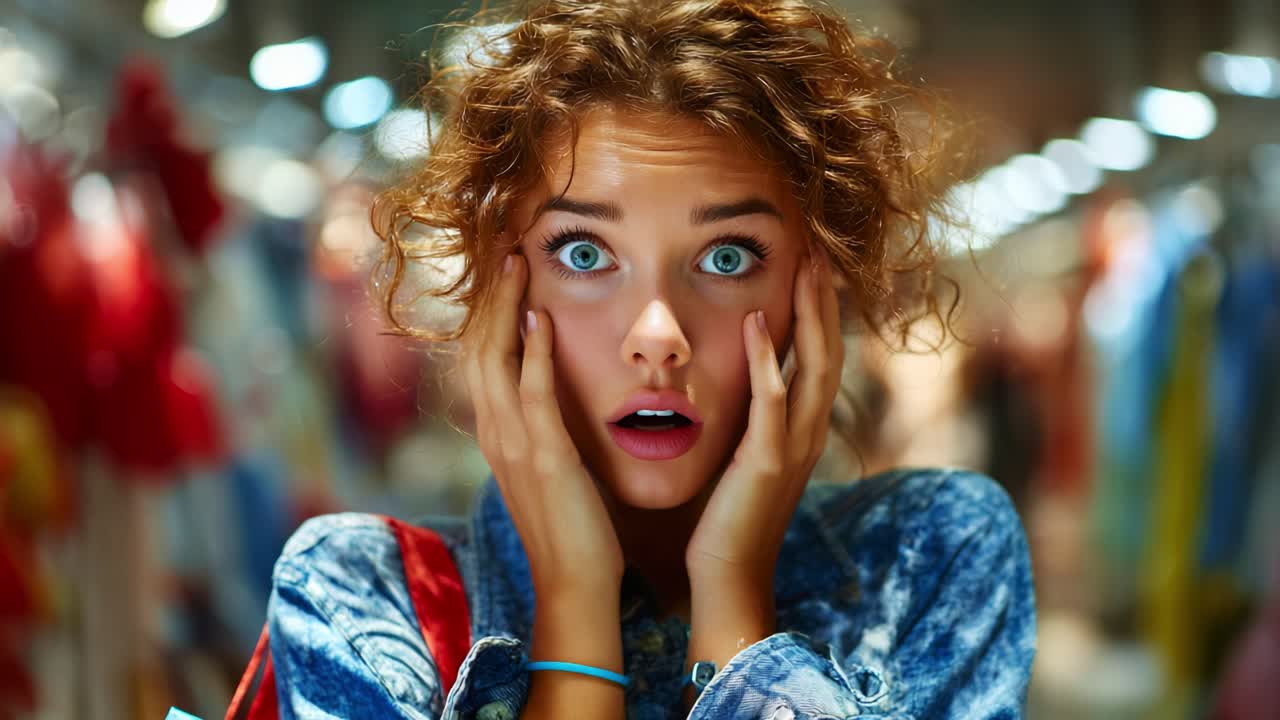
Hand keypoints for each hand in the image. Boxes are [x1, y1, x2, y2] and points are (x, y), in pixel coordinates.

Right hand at [459, 253, 624, 594]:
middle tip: (502, 246)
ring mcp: (513, 444)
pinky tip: (540, 317)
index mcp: (494, 432)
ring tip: (516, 261)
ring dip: (505, 307)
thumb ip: (539, 427)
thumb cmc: (570, 523)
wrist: (574, 581)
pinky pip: (533, 393)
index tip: (500, 268)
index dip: (486, 310)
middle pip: (476, 347)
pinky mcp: (543, 456)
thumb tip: (547, 390)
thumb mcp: (546, 466)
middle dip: (487, 294)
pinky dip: (533, 351)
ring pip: (495, 359)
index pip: (479, 356)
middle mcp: (493, 432)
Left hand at [683, 248, 843, 669]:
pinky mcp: (766, 462)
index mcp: (803, 428)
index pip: (821, 354)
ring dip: (810, 313)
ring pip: (814, 366)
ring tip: (803, 266)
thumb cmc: (729, 515)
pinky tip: (759, 322)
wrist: (727, 574)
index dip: (821, 307)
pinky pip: (773, 401)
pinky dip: (769, 359)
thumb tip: (745, 380)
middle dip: (824, 297)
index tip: (811, 262)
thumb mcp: (747, 455)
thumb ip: (754, 417)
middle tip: (819, 247)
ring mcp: (793, 447)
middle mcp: (808, 432)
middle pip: (830, 349)